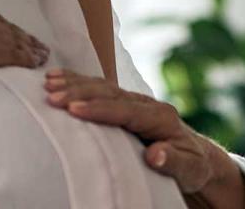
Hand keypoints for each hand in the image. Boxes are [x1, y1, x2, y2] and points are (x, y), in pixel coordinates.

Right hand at [43, 68, 220, 194]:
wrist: (196, 156)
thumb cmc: (191, 166)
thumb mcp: (189, 168)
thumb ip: (173, 161)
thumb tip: (156, 155)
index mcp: (161, 117)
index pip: (126, 110)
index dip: (100, 109)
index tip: (74, 109)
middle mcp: (147, 104)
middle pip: (110, 94)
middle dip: (80, 93)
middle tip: (52, 96)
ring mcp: (136, 102)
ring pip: (103, 88)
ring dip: (75, 84)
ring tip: (48, 83)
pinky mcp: (125, 105)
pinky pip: (100, 90)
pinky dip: (78, 82)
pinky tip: (57, 77)